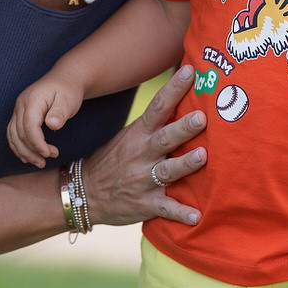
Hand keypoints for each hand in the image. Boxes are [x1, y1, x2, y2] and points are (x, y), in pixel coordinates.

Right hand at [8, 75, 85, 167]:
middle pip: (19, 132)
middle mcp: (21, 103)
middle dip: (32, 150)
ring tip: (39, 162)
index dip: (37, 142)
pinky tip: (27, 156)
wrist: (64, 79)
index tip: (49, 153)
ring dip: (24, 151)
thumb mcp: (68, 100)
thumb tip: (52, 125)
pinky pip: (12, 132)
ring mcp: (18, 108)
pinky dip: (18, 146)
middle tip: (47, 161)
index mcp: (33, 99)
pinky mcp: (19, 114)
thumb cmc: (67, 90)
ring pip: (13, 134)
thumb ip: (60, 112)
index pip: (29, 125)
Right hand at [75, 65, 206, 226]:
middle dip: (183, 128)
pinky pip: (166, 209)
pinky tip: (197, 216)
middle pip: (165, 137)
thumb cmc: (113, 160)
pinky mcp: (145, 204)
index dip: (174, 89)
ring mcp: (143, 180)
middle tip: (202, 118)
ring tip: (203, 156)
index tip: (190, 71)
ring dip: (185, 163)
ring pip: (168, 170)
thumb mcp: (128, 137)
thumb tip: (185, 106)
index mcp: (138, 134)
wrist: (85, 193)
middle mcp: (141, 154)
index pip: (158, 106)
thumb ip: (154, 126)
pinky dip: (181, 213)